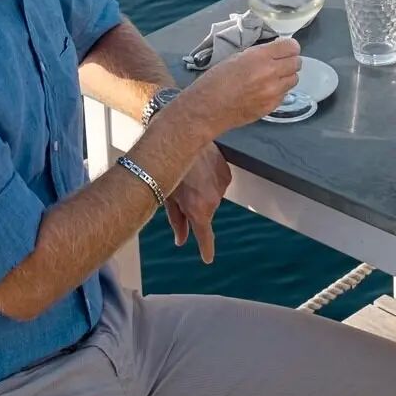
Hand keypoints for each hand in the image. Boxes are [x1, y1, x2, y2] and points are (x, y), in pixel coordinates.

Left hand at [165, 143, 231, 264]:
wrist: (183, 137)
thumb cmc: (168, 167)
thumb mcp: (168, 196)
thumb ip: (177, 221)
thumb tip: (181, 239)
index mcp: (198, 210)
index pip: (206, 236)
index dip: (206, 249)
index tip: (207, 258)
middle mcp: (213, 201)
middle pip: (204, 213)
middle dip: (194, 207)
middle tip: (181, 191)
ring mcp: (222, 187)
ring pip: (212, 197)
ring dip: (202, 192)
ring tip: (190, 175)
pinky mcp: (227, 174)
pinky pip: (218, 183)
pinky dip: (210, 180)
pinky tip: (200, 169)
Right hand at [194, 37, 301, 128]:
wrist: (207, 109)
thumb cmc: (216, 80)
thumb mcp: (237, 57)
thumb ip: (259, 54)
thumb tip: (275, 52)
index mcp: (260, 57)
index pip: (291, 46)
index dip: (289, 47)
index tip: (284, 49)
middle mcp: (270, 73)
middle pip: (297, 63)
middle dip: (290, 61)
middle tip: (279, 63)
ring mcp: (272, 92)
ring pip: (294, 80)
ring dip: (286, 77)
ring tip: (273, 78)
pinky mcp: (271, 107)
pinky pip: (285, 95)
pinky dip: (279, 91)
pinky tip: (266, 91)